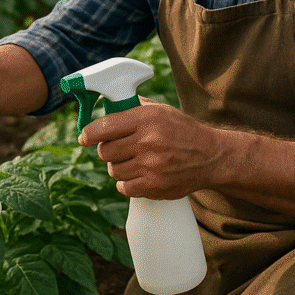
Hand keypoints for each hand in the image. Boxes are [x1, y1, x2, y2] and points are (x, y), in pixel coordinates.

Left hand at [77, 99, 220, 198]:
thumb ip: (133, 107)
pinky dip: (127, 183)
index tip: (83, 137)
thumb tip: (105, 106)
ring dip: (118, 166)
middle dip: (106, 150)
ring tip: (132, 161)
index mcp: (147, 118)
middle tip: (115, 148)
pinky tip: (137, 174)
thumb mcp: (161, 110)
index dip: (88, 133)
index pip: (104, 126)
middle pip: (105, 150)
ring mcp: (151, 166)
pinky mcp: (154, 186)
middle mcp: (148, 141)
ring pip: (113, 169)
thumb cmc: (181, 130)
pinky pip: (124, 187)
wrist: (210, 156)